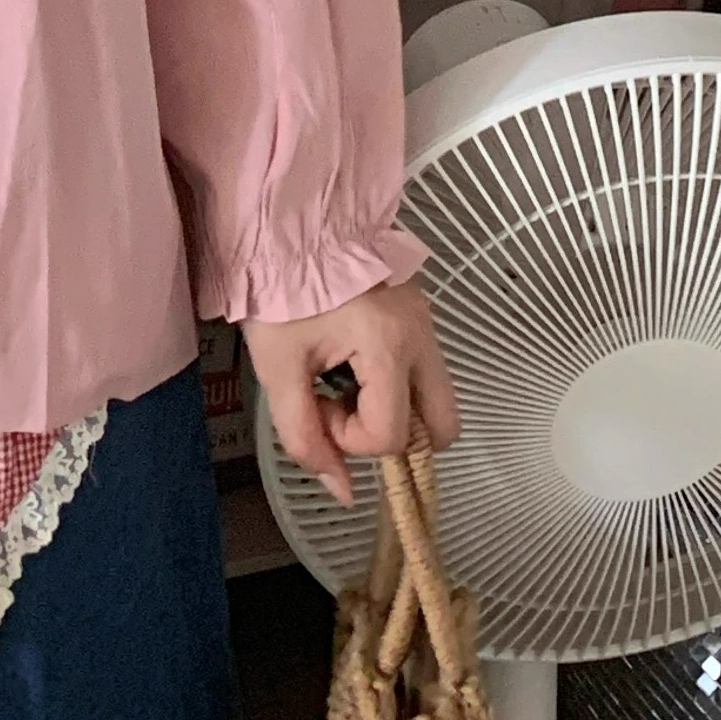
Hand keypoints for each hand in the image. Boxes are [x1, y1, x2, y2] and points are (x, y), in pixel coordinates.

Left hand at [245, 278, 458, 509]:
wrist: (284, 225)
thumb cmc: (277, 294)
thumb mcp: (278, 369)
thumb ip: (305, 438)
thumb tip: (344, 493)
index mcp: (388, 345)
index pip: (391, 435)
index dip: (350, 438)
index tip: (318, 404)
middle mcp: (422, 334)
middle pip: (443, 426)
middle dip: (398, 437)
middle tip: (349, 410)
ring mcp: (427, 320)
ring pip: (438, 398)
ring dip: (397, 410)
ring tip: (348, 385)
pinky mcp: (420, 311)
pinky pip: (424, 370)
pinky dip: (397, 384)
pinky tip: (355, 364)